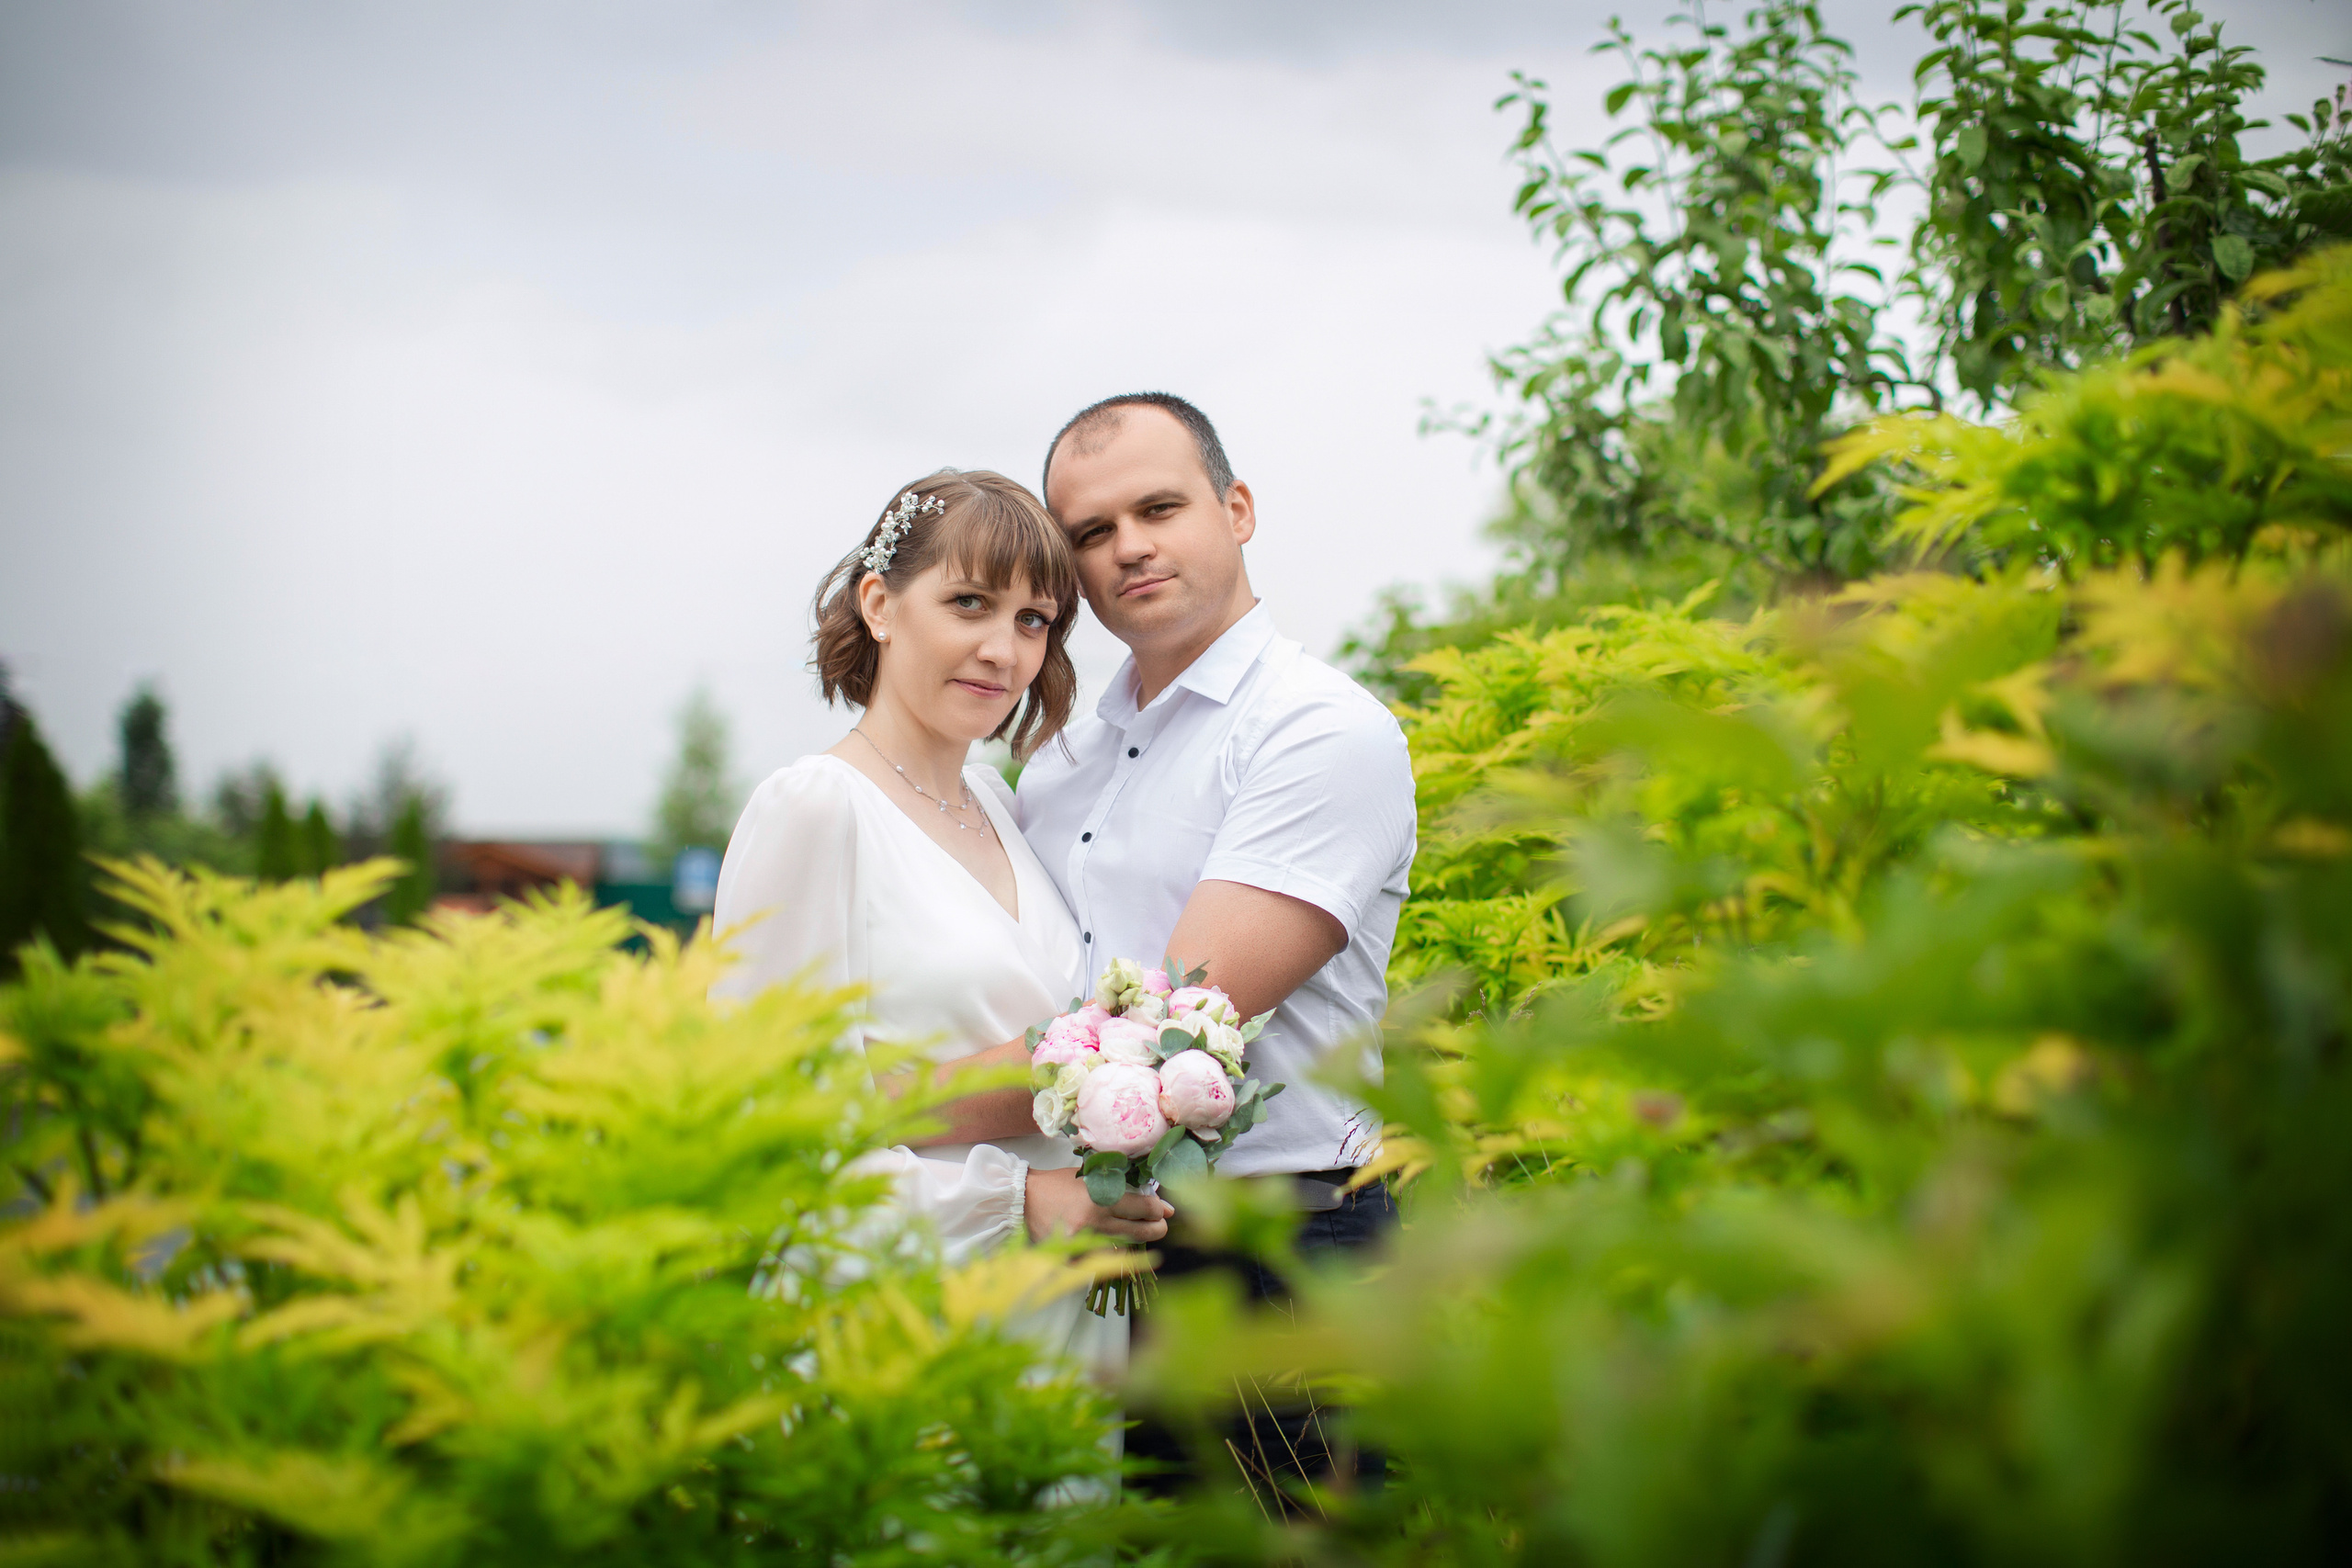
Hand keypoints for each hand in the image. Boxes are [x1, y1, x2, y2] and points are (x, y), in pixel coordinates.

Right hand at [1024, 1167, 1173, 1243]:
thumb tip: (1155, 1202)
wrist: (1023, 1200)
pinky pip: (1102, 1261)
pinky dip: (1112, 1256)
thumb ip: (1120, 1188)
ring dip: (1136, 1241)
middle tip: (1160, 1225)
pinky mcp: (1073, 1257)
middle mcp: (1095, 1222)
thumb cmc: (1058, 1185)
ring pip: (1125, 1248)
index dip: (1158, 1209)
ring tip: (1139, 1233)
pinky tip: (1114, 1249)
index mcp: (1101, 1197)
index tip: (1163, 1210)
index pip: (1144, 1207)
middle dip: (1157, 1228)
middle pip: (1141, 1231)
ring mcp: (1084, 1242)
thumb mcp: (1090, 1177)